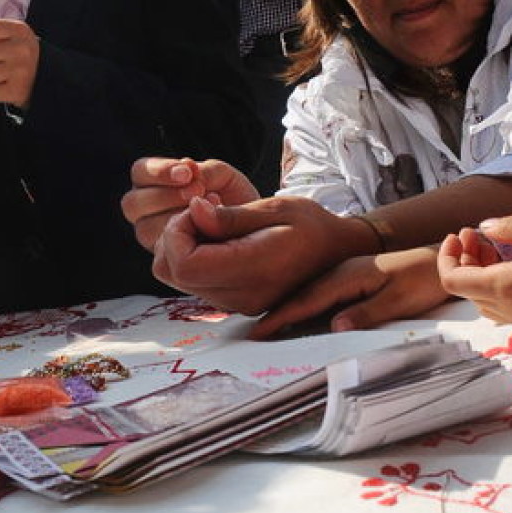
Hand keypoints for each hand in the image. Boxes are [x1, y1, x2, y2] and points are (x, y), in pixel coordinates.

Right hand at [121, 157, 258, 251]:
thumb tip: (187, 166)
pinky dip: (183, 240)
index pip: (139, 173)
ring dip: (172, 219)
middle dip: (164, 196)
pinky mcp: (165, 262)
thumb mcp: (224, 178)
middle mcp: (146, 212)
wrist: (249, 233)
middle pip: (132, 203)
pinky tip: (207, 232)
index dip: (158, 172)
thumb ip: (205, 172)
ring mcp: (153, 239)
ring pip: (144, 229)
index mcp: (152, 184)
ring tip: (207, 212)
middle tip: (196, 193)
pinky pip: (162, 252)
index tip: (187, 173)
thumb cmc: (233, 199)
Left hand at [151, 195, 373, 315]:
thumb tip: (194, 211)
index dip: (177, 234)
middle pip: (172, 274)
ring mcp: (237, 304)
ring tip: (212, 223)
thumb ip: (231, 216)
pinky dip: (195, 257)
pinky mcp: (235, 303)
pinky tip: (218, 238)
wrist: (338, 255)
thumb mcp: (277, 208)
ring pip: (178, 279)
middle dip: (175, 238)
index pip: (185, 266)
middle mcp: (241, 297)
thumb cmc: (312, 226)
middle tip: (203, 213)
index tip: (199, 209)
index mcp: (253, 271)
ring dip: (183, 247)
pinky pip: (196, 282)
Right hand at [249, 246, 450, 338]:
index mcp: (348, 276)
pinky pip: (321, 296)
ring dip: (288, 312)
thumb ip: (366, 312)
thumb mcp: (399, 300)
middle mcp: (341, 273)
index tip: (258, 332)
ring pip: (309, 296)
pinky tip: (298, 319)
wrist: (440, 263)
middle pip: (301, 297)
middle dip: (276, 316)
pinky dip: (305, 308)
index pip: (307, 300)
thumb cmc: (423, 281)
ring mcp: (345, 276)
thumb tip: (333, 327)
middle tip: (252, 336)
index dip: (282, 317)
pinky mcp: (352, 281)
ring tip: (267, 330)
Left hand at [437, 216, 511, 321]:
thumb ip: (510, 228)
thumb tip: (484, 226)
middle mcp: (509, 311)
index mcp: (505, 288)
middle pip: (465, 288)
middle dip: (462, 258)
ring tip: (492, 245)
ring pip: (482, 298)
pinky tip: (511, 263)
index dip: (446, 256)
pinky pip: (503, 306)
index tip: (458, 234)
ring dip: (479, 271)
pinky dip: (496, 284)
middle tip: (476, 233)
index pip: (451, 280)